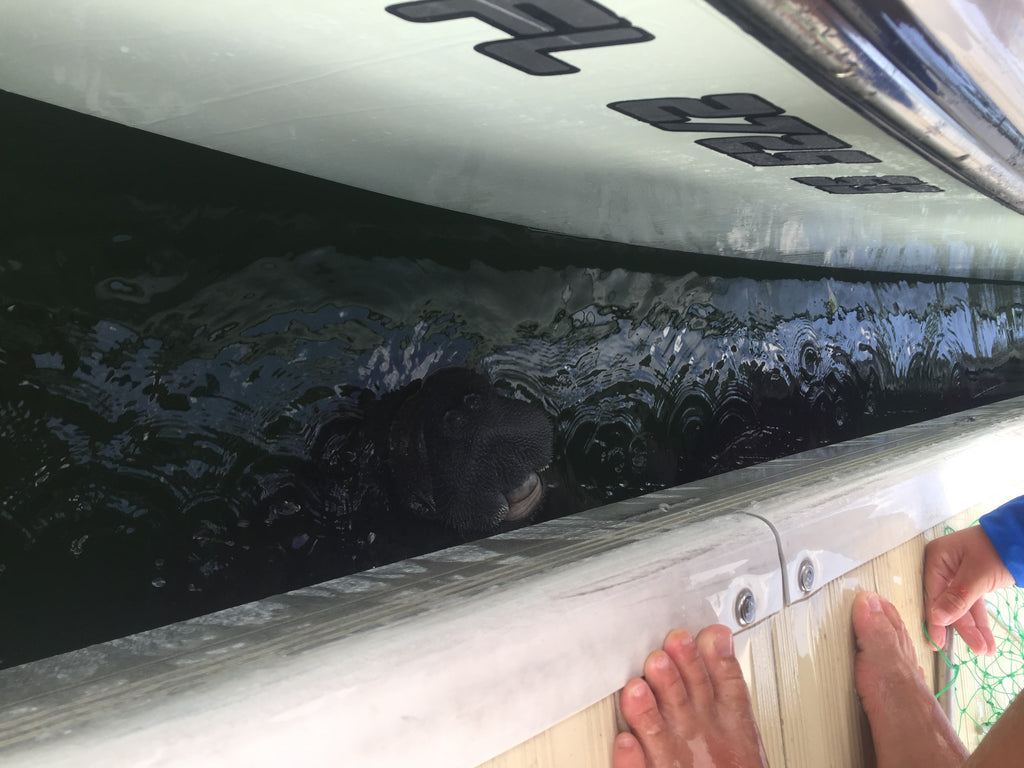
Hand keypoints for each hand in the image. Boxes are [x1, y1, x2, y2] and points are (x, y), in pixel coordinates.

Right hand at [924, 526, 1014, 654]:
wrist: (1021, 538)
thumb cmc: (996, 551)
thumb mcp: (977, 575)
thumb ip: (958, 597)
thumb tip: (936, 618)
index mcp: (936, 559)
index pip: (933, 594)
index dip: (937, 620)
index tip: (938, 643)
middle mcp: (942, 568)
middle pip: (948, 604)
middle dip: (964, 628)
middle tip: (976, 650)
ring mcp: (956, 576)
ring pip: (962, 608)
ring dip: (974, 629)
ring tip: (985, 650)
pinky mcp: (971, 583)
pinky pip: (972, 605)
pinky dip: (980, 622)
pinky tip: (986, 640)